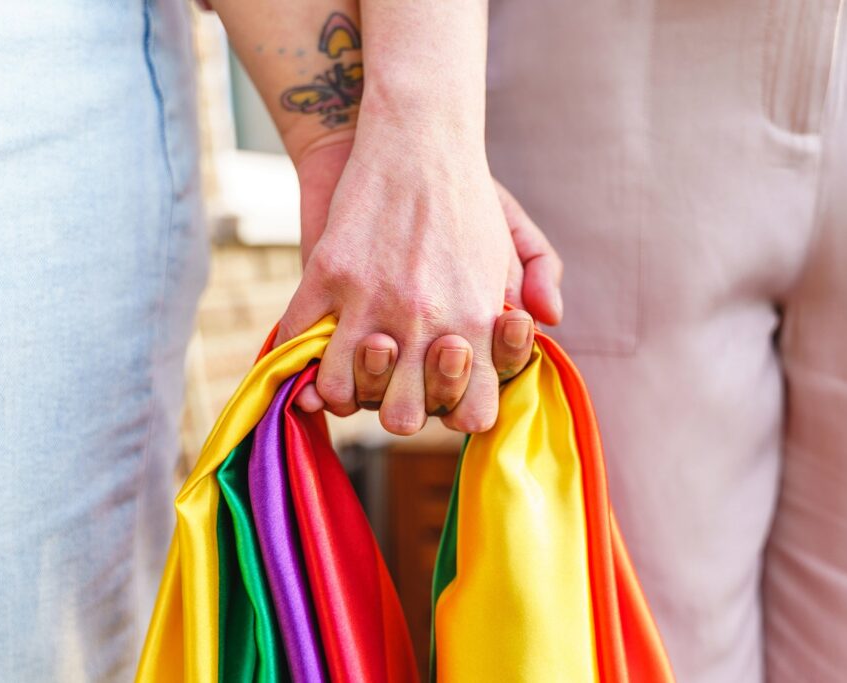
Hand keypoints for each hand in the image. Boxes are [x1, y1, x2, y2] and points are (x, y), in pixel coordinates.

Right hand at [277, 129, 560, 433]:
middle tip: (394, 377)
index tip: (442, 387)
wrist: (414, 135)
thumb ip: (540, 278)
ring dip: (344, 386)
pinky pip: (299, 339)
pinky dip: (298, 351)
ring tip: (351, 362)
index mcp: (477, 321)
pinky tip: (313, 341)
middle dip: (396, 406)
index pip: (468, 414)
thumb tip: (548, 321)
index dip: (452, 410)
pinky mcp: (328, 272)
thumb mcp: (515, 234)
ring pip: (340, 392)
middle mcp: (426, 322)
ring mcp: (372, 300)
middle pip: (401, 418)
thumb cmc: (467, 191)